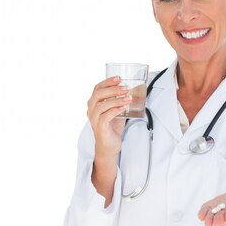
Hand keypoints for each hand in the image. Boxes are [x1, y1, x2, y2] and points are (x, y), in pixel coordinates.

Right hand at [86, 76, 131, 205]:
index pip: (97, 88)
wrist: (109, 147)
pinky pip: (106, 116)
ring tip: (128, 97)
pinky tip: (124, 107)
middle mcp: (91, 110)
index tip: (119, 78)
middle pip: (98, 94)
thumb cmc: (112, 128)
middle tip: (126, 87)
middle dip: (113, 89)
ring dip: (116, 99)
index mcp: (93, 104)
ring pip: (101, 104)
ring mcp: (94, 119)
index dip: (107, 81)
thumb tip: (134, 90)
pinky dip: (115, 110)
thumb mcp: (117, 111)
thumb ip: (121, 101)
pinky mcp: (99, 128)